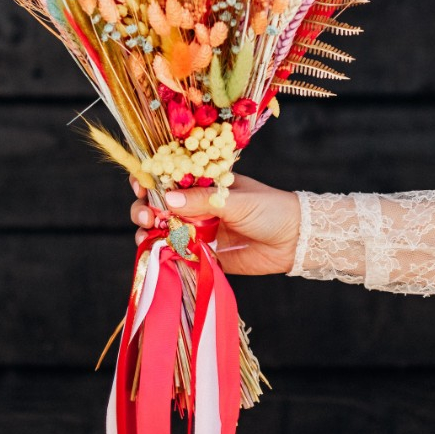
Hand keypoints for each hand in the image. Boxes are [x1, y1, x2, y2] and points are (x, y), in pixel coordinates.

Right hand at [128, 173, 300, 275]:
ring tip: (147, 234)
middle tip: (146, 216)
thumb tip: (167, 199)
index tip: (139, 184)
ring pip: (164, 230)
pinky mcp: (203, 255)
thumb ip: (202, 200)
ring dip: (149, 231)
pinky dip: (163, 254)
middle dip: (145, 208)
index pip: (169, 177)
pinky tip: (155, 252)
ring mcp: (199, 230)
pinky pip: (177, 255)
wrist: (295, 241)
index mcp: (205, 183)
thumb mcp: (236, 200)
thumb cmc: (271, 209)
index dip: (150, 178)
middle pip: (159, 205)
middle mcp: (197, 206)